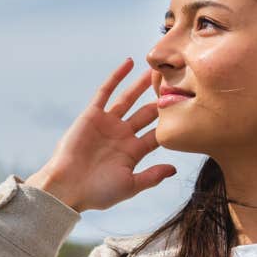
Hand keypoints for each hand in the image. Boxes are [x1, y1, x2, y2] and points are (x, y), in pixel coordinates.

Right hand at [25, 56, 178, 213]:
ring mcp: (107, 124)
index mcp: (133, 153)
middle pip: (146, 113)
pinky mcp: (92, 115)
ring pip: (129, 99)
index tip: (188, 108)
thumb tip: (175, 169)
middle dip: (160, 99)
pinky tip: (129, 63)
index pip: (156, 134)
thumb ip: (152, 176)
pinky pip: (105, 92)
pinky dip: (116, 77)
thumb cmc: (97, 192)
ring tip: (155, 69)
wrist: (67, 187)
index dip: (170, 122)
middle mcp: (122, 135)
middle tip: (178, 83)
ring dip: (141, 84)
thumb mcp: (130, 186)